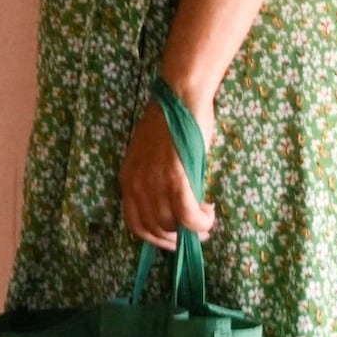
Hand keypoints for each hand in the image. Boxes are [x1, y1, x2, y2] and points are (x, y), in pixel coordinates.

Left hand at [119, 97, 218, 247]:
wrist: (179, 98)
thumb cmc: (171, 123)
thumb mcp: (152, 158)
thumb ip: (156, 182)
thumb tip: (173, 208)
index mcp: (127, 179)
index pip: (135, 224)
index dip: (156, 237)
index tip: (175, 236)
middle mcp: (135, 185)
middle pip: (154, 229)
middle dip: (177, 238)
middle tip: (198, 233)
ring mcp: (153, 182)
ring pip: (171, 225)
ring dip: (192, 229)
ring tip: (206, 218)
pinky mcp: (174, 178)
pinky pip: (187, 215)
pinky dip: (200, 222)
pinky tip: (209, 215)